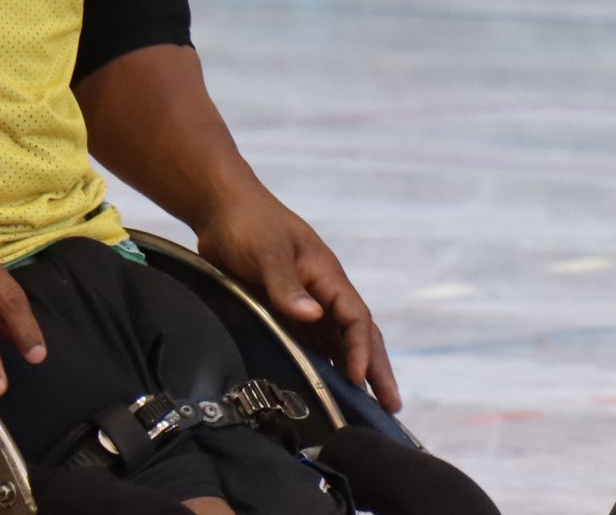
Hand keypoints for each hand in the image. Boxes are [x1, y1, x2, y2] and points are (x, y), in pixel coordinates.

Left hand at [196, 189, 400, 411]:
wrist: (223, 209)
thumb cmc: (250, 223)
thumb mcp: (268, 252)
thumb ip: (287, 286)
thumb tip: (314, 315)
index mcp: (326, 275)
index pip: (355, 318)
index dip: (360, 349)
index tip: (359, 379)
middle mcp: (322, 292)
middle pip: (358, 335)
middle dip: (376, 370)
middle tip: (392, 406)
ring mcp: (306, 302)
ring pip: (338, 343)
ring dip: (354, 372)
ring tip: (367, 406)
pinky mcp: (285, 310)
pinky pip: (312, 342)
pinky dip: (324, 365)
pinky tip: (327, 386)